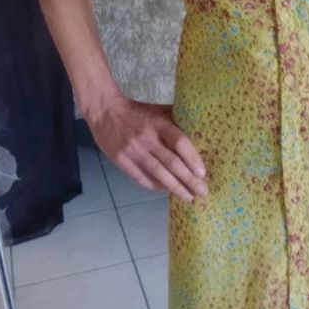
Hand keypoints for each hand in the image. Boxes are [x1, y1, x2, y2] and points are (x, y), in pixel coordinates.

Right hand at [85, 94, 208, 203]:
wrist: (106, 111)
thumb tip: (199, 132)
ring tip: (188, 197)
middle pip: (171, 162)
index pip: (179, 142)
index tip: (202, 173)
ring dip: (174, 187)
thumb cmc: (138, 112)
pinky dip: (155, 186)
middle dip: (188, 180)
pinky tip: (166, 191)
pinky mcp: (121, 161)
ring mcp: (133, 151)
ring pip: (157, 173)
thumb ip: (177, 121)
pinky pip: (141, 178)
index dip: (192, 158)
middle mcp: (147, 139)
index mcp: (159, 124)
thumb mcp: (159, 111)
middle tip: (202, 192)